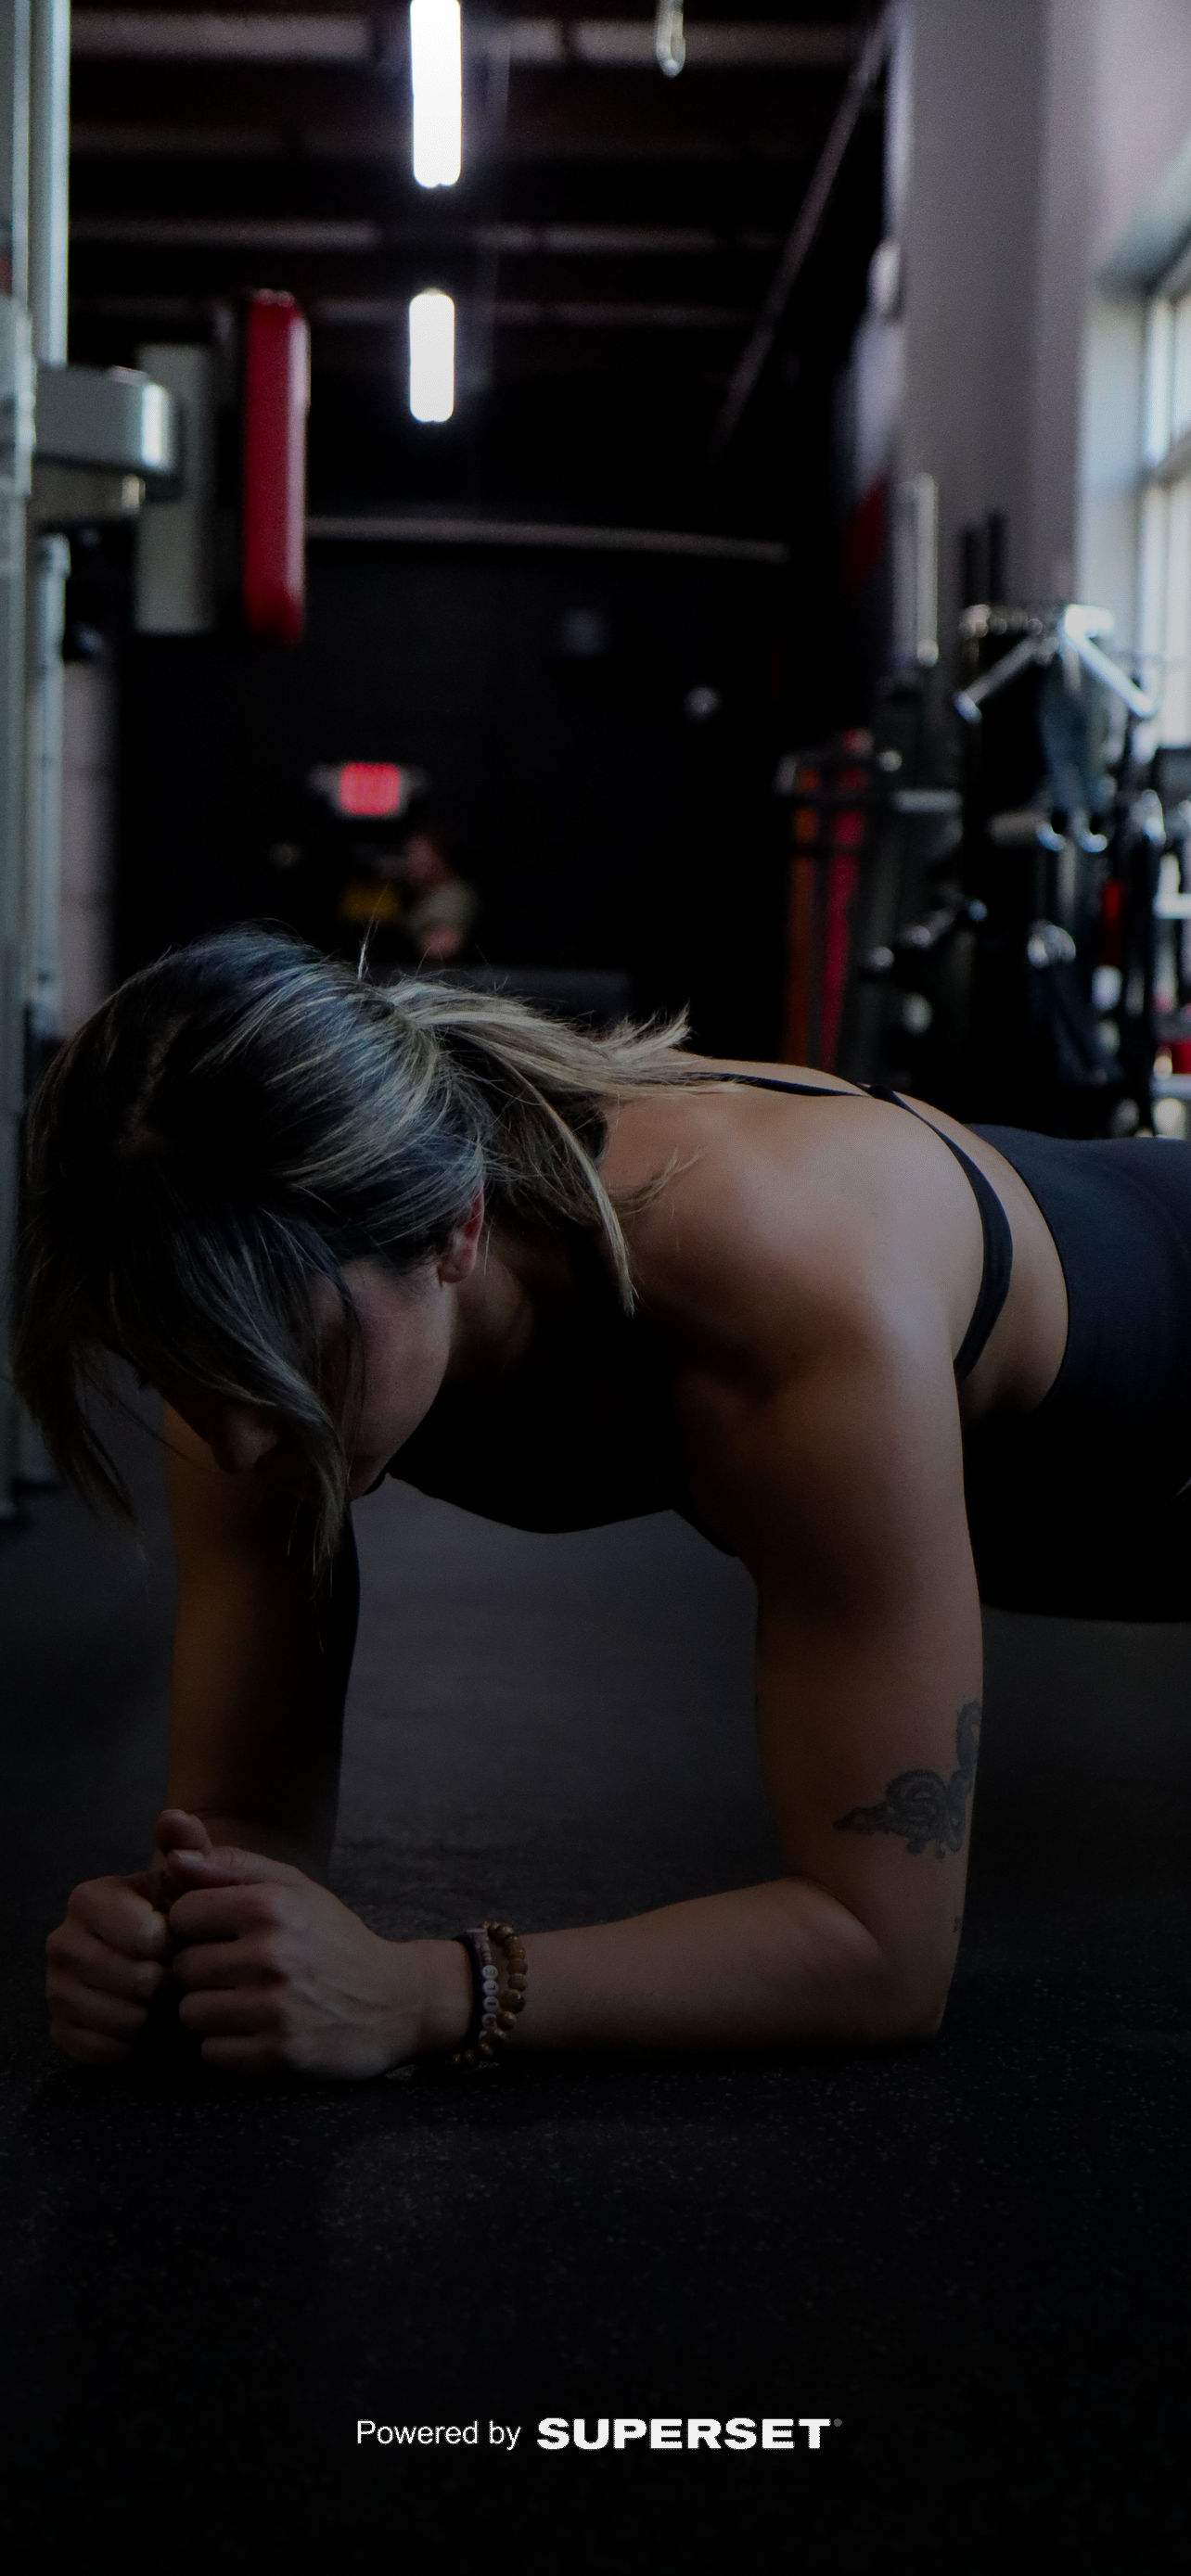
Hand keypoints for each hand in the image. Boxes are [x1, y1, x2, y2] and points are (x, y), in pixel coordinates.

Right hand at [44, 1810, 217, 2065]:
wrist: (177, 1963)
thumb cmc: (188, 1918)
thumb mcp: (195, 1880)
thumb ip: (190, 1847)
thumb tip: (173, 1818)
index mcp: (88, 1899)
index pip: (144, 1937)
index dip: (175, 1944)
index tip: (181, 1939)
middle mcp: (62, 1942)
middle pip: (134, 1981)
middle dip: (168, 1982)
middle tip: (176, 1974)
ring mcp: (56, 1988)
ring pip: (121, 2019)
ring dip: (156, 2016)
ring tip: (163, 1999)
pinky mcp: (61, 2030)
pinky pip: (103, 2051)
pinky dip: (133, 2045)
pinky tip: (144, 2026)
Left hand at [164, 1828, 446, 2078]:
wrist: (396, 2002)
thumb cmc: (332, 1938)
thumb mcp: (292, 1887)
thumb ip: (229, 1865)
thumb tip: (171, 1861)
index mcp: (270, 1906)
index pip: (181, 1915)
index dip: (196, 1926)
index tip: (223, 1934)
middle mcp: (271, 1955)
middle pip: (182, 1968)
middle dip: (202, 1972)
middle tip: (240, 1973)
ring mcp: (274, 2008)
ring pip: (190, 2014)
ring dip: (211, 2012)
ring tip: (246, 2002)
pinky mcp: (277, 2055)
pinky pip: (211, 2053)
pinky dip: (228, 2046)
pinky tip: (257, 2031)